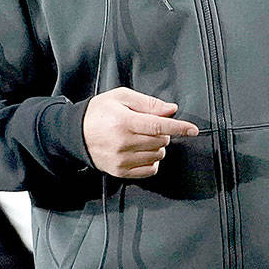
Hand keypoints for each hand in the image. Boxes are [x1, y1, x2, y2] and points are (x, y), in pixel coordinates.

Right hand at [82, 87, 198, 178]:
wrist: (75, 134)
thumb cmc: (98, 112)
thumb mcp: (121, 97)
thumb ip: (148, 103)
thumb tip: (171, 110)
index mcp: (124, 122)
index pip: (159, 126)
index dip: (179, 128)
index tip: (193, 129)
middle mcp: (123, 143)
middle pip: (161, 141)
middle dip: (163, 133)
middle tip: (149, 126)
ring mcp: (122, 160)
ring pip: (157, 155)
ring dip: (157, 146)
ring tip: (142, 138)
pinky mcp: (120, 172)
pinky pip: (149, 169)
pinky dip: (152, 160)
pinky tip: (142, 151)